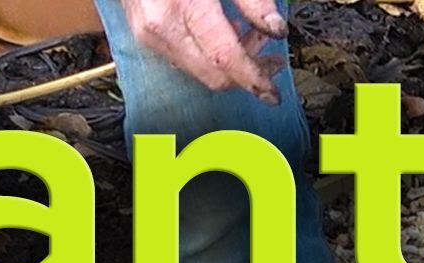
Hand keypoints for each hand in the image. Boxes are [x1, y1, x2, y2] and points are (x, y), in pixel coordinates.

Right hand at [119, 0, 289, 102]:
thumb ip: (252, 0)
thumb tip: (277, 29)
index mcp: (183, 7)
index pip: (224, 58)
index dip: (253, 79)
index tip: (273, 94)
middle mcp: (161, 27)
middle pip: (213, 75)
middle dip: (246, 74)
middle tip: (272, 58)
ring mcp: (150, 36)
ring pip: (200, 73)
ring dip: (230, 65)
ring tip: (251, 36)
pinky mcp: (146, 39)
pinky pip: (186, 61)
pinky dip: (210, 56)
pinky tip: (225, 35)